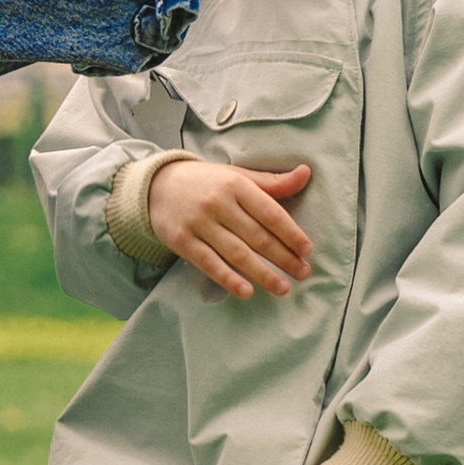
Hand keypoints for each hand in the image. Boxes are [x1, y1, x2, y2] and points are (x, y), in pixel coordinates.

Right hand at [147, 158, 312, 298]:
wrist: (156, 185)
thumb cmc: (206, 182)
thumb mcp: (236, 176)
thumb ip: (271, 181)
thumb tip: (306, 173)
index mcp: (235, 185)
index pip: (269, 211)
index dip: (290, 232)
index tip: (307, 249)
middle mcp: (218, 203)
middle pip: (257, 236)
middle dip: (283, 257)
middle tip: (303, 273)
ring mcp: (199, 224)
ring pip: (237, 253)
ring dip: (263, 274)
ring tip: (283, 288)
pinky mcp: (183, 241)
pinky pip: (209, 264)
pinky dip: (229, 279)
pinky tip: (247, 291)